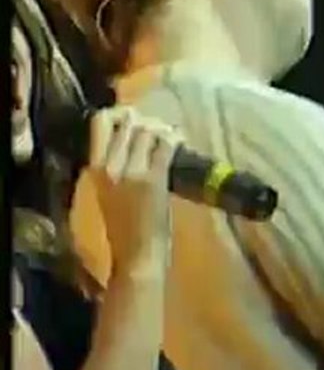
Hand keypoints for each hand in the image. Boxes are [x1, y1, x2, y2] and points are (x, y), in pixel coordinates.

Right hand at [87, 106, 182, 277]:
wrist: (136, 256)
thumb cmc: (124, 227)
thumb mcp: (108, 191)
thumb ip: (114, 164)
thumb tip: (129, 139)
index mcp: (95, 168)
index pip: (99, 122)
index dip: (119, 113)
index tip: (133, 118)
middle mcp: (110, 165)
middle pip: (128, 121)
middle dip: (146, 120)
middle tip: (158, 129)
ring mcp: (132, 171)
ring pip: (148, 130)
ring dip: (163, 129)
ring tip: (171, 137)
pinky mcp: (154, 179)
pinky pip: (166, 146)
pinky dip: (176, 140)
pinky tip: (181, 143)